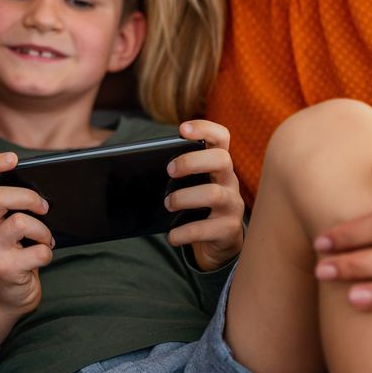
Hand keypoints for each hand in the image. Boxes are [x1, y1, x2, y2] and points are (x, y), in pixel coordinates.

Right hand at [0, 152, 53, 315]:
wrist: (4, 296)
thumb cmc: (11, 253)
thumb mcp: (4, 227)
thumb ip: (13, 207)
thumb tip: (43, 191)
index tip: (14, 159)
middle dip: (29, 198)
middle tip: (44, 207)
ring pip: (20, 223)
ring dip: (43, 230)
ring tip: (46, 238)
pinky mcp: (6, 269)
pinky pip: (37, 252)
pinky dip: (47, 252)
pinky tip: (42, 256)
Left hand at [168, 120, 244, 270]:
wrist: (218, 243)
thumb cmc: (198, 207)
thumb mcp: (191, 185)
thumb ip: (177, 174)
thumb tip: (139, 169)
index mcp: (218, 166)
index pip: (221, 138)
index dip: (205, 129)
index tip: (182, 129)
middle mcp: (230, 182)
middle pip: (222, 160)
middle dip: (192, 161)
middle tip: (169, 170)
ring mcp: (233, 205)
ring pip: (214, 194)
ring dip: (185, 197)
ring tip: (168, 204)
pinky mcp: (229, 230)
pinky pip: (207, 229)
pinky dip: (185, 232)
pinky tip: (172, 235)